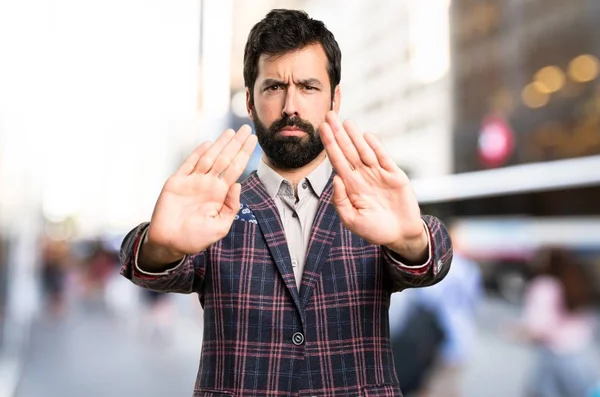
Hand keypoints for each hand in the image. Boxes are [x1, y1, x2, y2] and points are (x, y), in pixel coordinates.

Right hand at [144, 125, 256, 263]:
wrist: (170, 243)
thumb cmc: (196, 238)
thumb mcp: (221, 226)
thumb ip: (231, 207)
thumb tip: (238, 184)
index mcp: (219, 193)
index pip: (235, 169)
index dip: (244, 154)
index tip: (253, 141)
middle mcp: (208, 184)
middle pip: (225, 159)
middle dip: (236, 144)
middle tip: (247, 129)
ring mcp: (192, 182)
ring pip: (209, 158)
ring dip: (220, 145)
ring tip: (231, 132)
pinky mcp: (176, 182)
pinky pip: (189, 165)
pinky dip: (197, 153)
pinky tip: (208, 144)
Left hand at [320, 111, 426, 260]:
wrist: (401, 235)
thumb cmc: (375, 230)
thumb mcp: (352, 220)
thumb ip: (340, 201)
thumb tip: (334, 179)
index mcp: (351, 186)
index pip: (337, 161)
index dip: (329, 145)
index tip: (321, 130)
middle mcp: (363, 177)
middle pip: (348, 151)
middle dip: (338, 133)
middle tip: (328, 115)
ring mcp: (379, 174)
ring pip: (364, 151)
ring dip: (354, 136)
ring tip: (345, 121)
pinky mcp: (395, 175)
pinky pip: (383, 158)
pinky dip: (375, 146)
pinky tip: (366, 136)